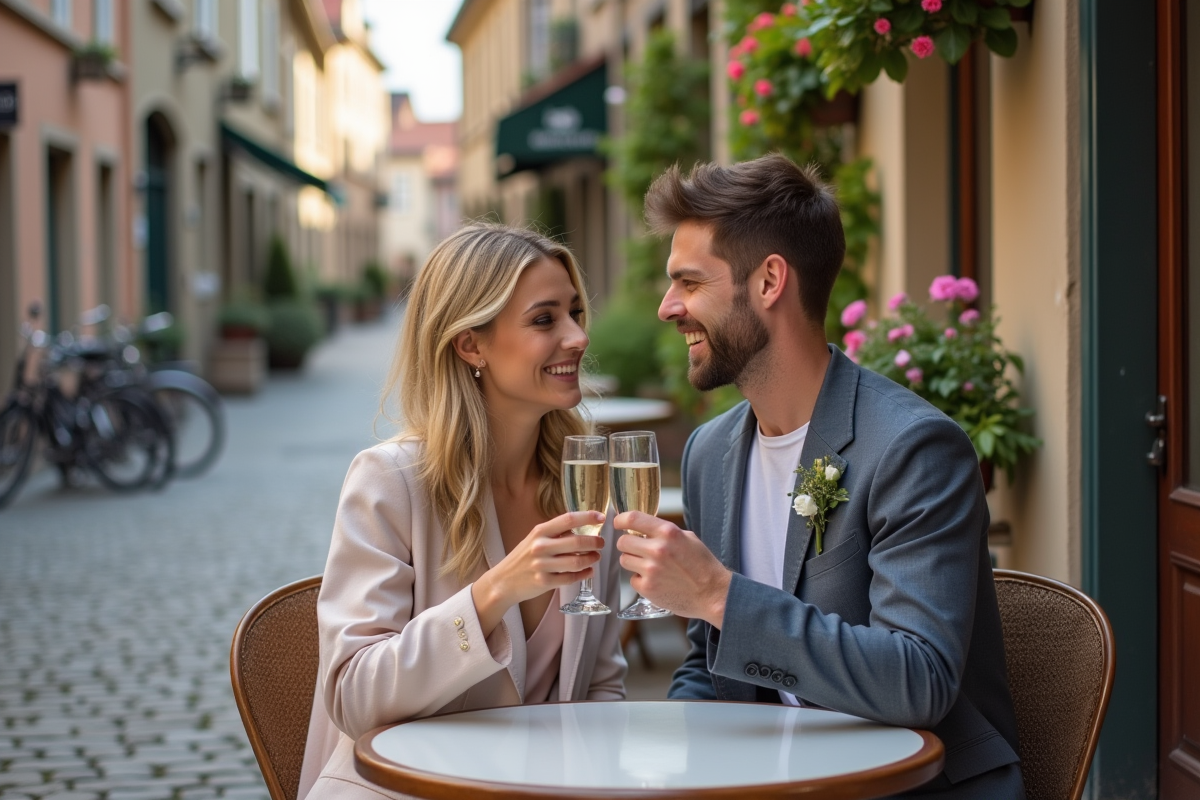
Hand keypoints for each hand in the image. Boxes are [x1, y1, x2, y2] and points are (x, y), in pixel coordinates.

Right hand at [472, 511, 605, 634]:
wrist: (503, 581)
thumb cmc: (522, 558)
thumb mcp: (534, 539)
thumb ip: (555, 533)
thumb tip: (581, 528)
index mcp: (539, 531)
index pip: (568, 519)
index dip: (587, 517)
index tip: (601, 517)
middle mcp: (540, 546)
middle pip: (576, 542)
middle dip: (594, 542)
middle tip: (601, 543)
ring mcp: (542, 565)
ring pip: (576, 562)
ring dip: (591, 559)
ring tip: (596, 557)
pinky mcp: (544, 582)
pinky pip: (571, 578)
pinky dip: (584, 574)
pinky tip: (588, 571)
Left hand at [614, 511, 730, 626]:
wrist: (713, 594)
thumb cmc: (703, 565)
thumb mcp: (688, 538)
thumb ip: (664, 532)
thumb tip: (644, 528)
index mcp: (667, 532)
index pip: (633, 518)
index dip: (621, 520)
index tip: (619, 523)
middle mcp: (657, 549)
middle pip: (623, 541)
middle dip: (628, 544)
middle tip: (637, 549)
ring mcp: (651, 570)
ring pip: (624, 560)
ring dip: (633, 561)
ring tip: (650, 566)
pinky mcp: (647, 588)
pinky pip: (632, 579)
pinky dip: (640, 580)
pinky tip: (656, 580)